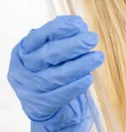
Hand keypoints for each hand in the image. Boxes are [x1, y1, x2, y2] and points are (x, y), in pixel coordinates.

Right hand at [7, 15, 104, 131]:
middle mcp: (22, 70)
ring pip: (54, 76)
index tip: (80, 24)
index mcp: (23, 51)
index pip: (39, 37)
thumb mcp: (52, 53)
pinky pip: (59, 96)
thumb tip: (79, 26)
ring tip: (97, 57)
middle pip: (47, 56)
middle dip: (72, 45)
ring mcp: (28, 90)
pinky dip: (75, 86)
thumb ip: (62, 39)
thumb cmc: (52, 72)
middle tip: (92, 38)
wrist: (47, 108)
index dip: (59, 29)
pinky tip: (88, 78)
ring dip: (79, 65)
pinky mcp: (39, 107)